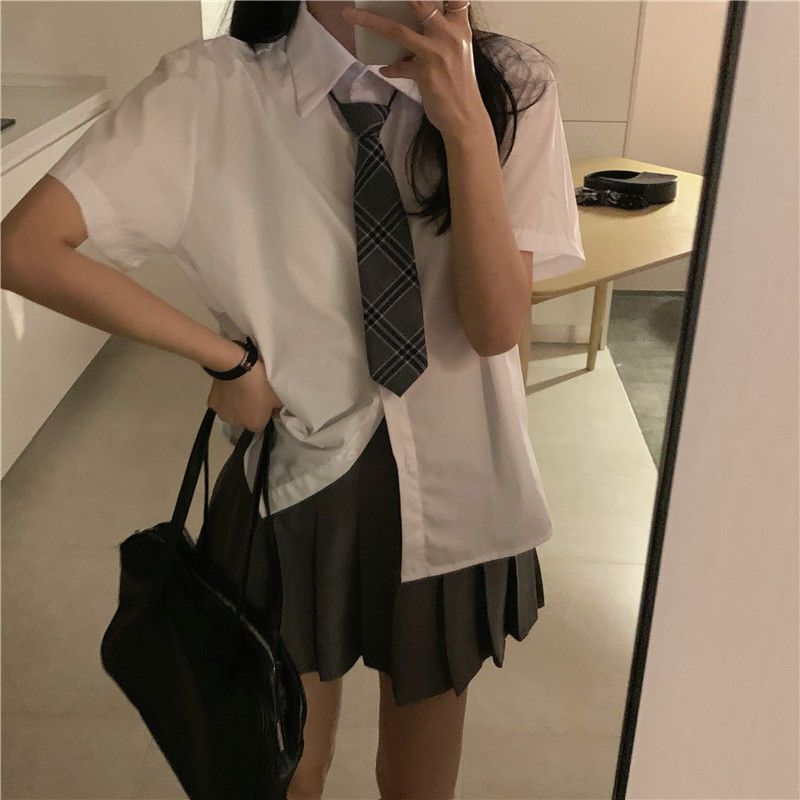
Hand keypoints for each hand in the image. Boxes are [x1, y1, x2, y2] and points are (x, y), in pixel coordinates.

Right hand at [207, 356, 282, 432]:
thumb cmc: (261, 384)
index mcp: (255, 425)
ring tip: (239, 390)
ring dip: (234, 406)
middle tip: (251, 396)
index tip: (264, 404)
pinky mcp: (212, 404)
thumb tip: (274, 411)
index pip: (260, 425)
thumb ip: (276, 408)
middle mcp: (237, 424)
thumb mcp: (277, 397)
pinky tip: (228, 387)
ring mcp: (223, 415)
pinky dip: (224, 398)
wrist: (238, 369)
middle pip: (244, 420)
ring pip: (231, 413)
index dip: (262, 414)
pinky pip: (221, 403)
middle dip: (247, 412)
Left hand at [341, 1, 490, 140]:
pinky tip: (386, 69)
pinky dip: (391, 68)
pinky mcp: (424, 73)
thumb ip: (439, 35)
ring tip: (350, 15)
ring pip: (397, 30)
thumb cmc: (460, 85)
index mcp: (460, 27)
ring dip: (370, 21)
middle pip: (420, 2)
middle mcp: (450, 35)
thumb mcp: (456, 52)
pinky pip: (398, 66)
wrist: (465, 117)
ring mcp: (436, 53)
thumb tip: (413, 25)